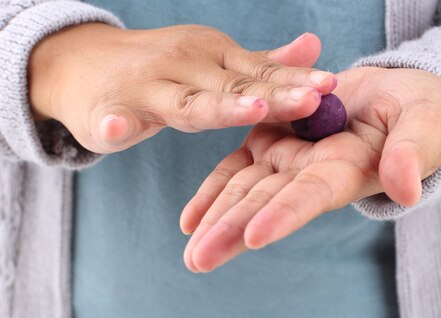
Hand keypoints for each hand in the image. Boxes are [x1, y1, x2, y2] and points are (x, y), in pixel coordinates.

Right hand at [28, 23, 336, 153]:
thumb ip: (263, 64)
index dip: (297, 80)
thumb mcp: (217, 65)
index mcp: (214, 60)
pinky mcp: (110, 110)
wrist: (86, 65)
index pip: (262, 72)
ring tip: (252, 110)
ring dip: (218, 106)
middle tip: (313, 101)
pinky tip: (115, 127)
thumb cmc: (166, 72)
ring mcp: (147, 88)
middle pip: (236, 88)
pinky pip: (112, 119)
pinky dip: (114, 123)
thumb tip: (314, 47)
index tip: (333, 85)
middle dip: (276, 96)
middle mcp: (186, 67)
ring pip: (187, 104)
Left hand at [180, 66, 440, 271]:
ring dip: (214, 219)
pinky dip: (213, 190)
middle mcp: (312, 173)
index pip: (311, 195)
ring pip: (244, 190)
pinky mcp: (273, 140)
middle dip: (232, 231)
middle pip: (267, 203)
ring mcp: (290, 159)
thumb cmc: (423, 112)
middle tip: (198, 261)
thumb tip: (406, 189)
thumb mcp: (425, 123)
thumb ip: (413, 152)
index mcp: (346, 170)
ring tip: (189, 251)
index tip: (255, 236)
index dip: (285, 214)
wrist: (397, 97)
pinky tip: (188, 220)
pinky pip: (237, 167)